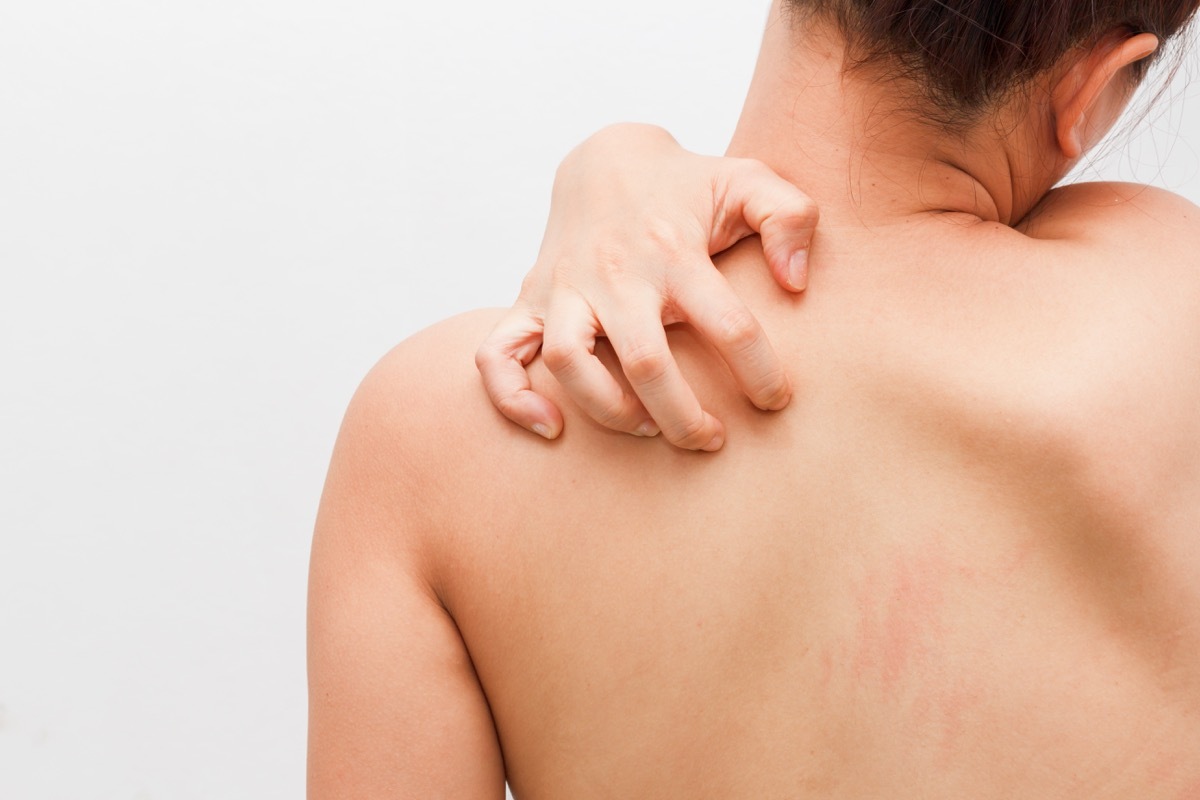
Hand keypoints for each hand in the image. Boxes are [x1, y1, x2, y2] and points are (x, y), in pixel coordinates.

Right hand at [476, 123, 818, 449]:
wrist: (606, 160)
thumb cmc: (687, 185)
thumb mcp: (749, 181)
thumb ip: (791, 218)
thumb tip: (795, 282)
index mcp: (675, 252)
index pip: (729, 325)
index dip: (762, 374)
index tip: (777, 401)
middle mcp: (615, 275)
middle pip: (645, 363)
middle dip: (683, 418)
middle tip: (712, 441)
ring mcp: (564, 288)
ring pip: (569, 363)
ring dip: (609, 411)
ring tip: (648, 430)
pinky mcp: (527, 299)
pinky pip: (496, 355)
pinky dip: (513, 398)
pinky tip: (551, 428)